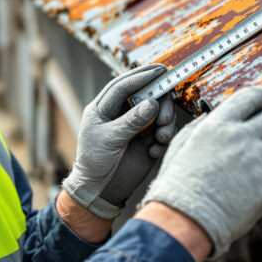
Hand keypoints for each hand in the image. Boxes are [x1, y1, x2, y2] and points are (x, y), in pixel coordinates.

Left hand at [62, 64, 175, 218]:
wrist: (101, 191)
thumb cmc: (96, 162)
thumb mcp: (110, 139)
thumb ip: (131, 120)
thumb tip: (152, 103)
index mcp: (104, 107)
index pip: (123, 85)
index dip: (141, 76)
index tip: (160, 70)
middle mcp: (122, 113)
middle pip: (146, 95)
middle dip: (160, 101)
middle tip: (165, 114)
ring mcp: (137, 126)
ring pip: (159, 111)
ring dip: (165, 122)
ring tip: (160, 137)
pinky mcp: (149, 140)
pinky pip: (164, 130)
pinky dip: (164, 138)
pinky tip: (154, 151)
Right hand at [139, 86, 261, 257]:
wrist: (186, 220)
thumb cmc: (179, 182)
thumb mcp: (183, 143)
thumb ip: (202, 124)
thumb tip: (212, 115)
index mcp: (220, 125)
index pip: (252, 97)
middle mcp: (243, 139)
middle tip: (261, 136)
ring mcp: (259, 164)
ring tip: (246, 170)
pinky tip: (248, 188)